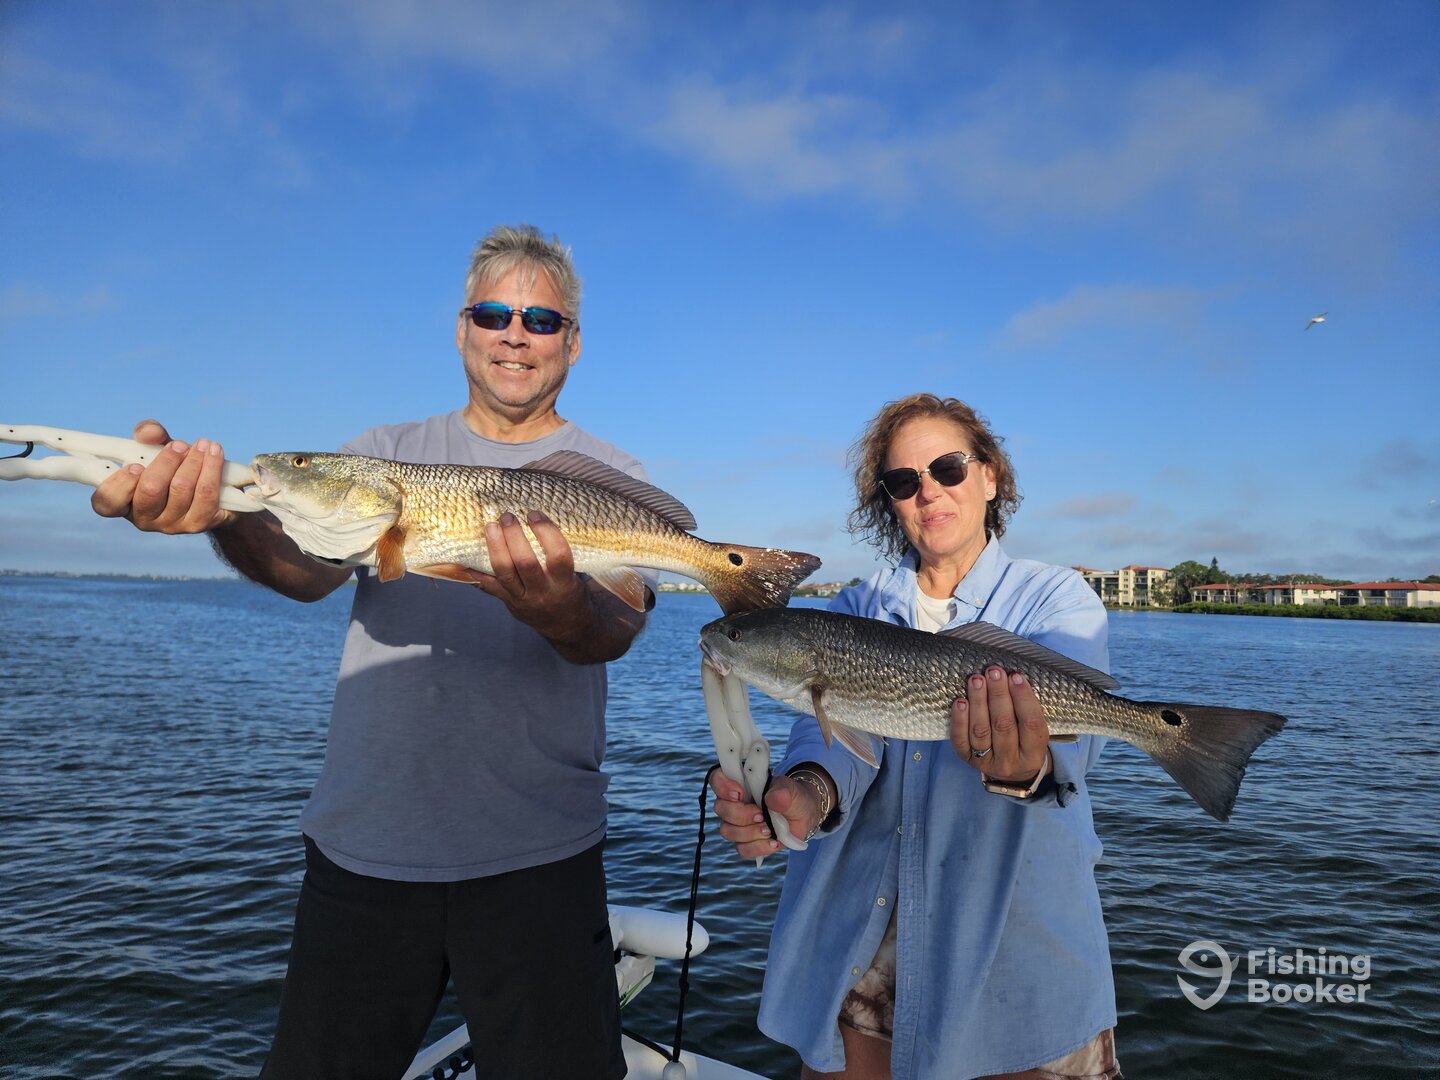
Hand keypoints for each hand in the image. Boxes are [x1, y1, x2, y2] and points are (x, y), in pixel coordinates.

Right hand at [90, 420, 234, 533]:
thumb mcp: (158, 449)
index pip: (106, 502)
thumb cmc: (175, 468)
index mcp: (124, 502)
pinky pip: (206, 494)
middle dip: (167, 461)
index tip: (135, 465)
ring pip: (181, 489)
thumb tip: (149, 433)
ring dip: (194, 460)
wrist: (215, 493)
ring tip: (203, 444)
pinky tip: (215, 453)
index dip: (120, 484)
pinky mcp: (198, 524)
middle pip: (150, 490)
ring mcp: (171, 525)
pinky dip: (212, 468)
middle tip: (180, 446)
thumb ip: (149, 436)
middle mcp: (144, 518)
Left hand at [458, 510, 588, 624]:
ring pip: (504, 573)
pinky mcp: (508, 602)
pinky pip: (488, 586)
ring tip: (490, 527)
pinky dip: (476, 570)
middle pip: (525, 563)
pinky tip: (466, 556)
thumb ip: (557, 554)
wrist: (564, 625)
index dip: (546, 533)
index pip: (558, 556)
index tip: (535, 514)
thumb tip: (535, 518)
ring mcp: (523, 599)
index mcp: (564, 582)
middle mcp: (543, 592)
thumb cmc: (569, 591)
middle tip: (507, 516)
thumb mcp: (573, 575)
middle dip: (514, 537)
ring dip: (495, 547)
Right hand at [710, 768, 828, 861]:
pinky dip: (759, 847)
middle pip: (720, 808)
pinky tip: (774, 842)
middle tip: (761, 815)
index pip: (717, 778)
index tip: (739, 793)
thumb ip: (783, 792)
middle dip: (741, 814)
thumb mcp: (793, 790)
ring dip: (750, 832)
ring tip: (770, 830)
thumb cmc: (793, 797)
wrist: (804, 815)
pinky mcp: (746, 842)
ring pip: (727, 831)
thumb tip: (771, 798)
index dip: (722, 786)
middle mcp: (734, 803)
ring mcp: (738, 824)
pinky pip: (742, 849)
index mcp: (741, 783)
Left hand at [950, 667, 1050, 783]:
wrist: (1010, 770)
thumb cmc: (1023, 741)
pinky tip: (960, 702)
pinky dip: (959, 720)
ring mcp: (986, 762)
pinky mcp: (966, 759)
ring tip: (977, 680)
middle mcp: (1010, 761)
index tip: (1015, 676)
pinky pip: (960, 740)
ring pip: (981, 731)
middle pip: (1003, 725)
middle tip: (994, 672)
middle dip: (998, 695)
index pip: (1031, 724)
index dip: (1023, 698)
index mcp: (1033, 754)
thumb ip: (1026, 709)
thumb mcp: (1034, 731)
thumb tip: (1011, 677)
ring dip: (978, 702)